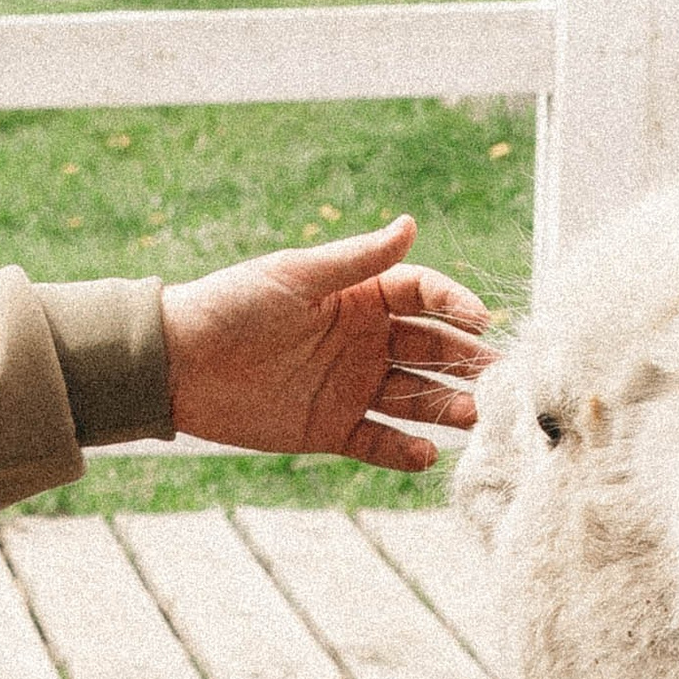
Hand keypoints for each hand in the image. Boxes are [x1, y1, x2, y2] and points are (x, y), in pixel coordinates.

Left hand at [158, 217, 494, 475]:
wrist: (176, 363)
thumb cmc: (232, 305)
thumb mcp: (295, 276)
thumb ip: (356, 259)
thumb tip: (410, 223)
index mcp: (359, 297)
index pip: (423, 295)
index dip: (454, 303)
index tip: (479, 319)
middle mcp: (365, 341)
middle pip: (432, 350)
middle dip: (467, 362)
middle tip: (502, 378)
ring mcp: (352, 386)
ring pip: (416, 398)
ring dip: (447, 407)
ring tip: (475, 417)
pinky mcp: (332, 428)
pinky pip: (380, 442)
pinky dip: (404, 451)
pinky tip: (426, 455)